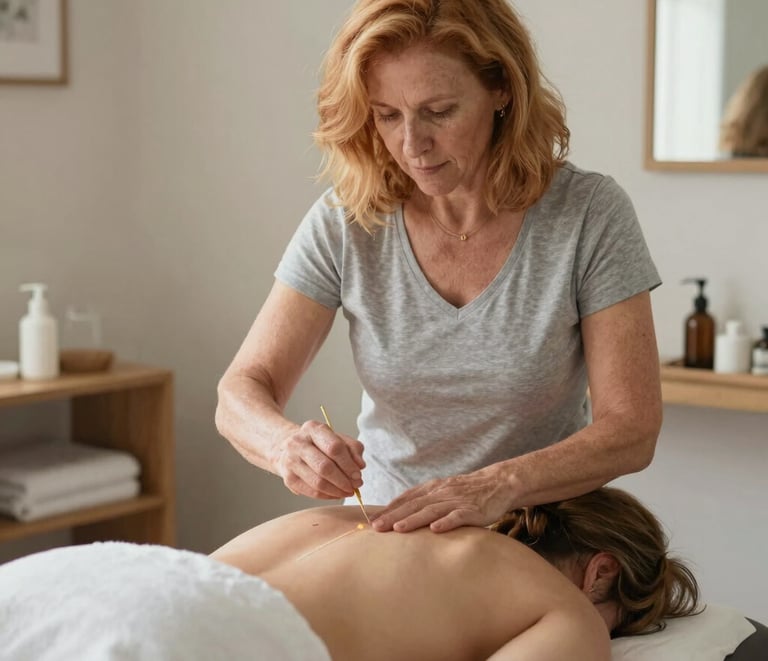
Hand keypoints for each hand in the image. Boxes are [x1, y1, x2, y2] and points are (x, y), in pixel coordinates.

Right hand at [273, 419, 364, 498]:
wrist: (291, 448)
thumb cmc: (319, 444)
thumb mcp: (337, 438)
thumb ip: (353, 448)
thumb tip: (360, 465)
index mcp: (312, 429)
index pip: (334, 447)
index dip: (349, 464)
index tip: (358, 474)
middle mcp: (298, 443)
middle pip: (325, 467)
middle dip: (344, 480)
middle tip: (355, 485)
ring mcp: (290, 461)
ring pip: (318, 482)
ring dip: (337, 490)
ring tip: (348, 491)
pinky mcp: (288, 478)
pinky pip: (312, 492)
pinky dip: (328, 495)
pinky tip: (337, 493)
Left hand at [371, 465, 513, 532]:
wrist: (498, 483)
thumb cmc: (467, 492)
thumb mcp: (443, 492)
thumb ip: (424, 501)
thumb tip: (400, 515)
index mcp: (432, 488)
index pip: (406, 498)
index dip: (389, 509)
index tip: (371, 520)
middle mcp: (441, 492)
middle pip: (414, 504)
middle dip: (393, 516)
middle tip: (375, 527)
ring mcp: (456, 501)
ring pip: (431, 510)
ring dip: (413, 519)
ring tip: (397, 528)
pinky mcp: (473, 510)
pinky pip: (458, 516)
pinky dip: (446, 522)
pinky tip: (435, 529)